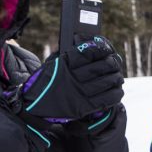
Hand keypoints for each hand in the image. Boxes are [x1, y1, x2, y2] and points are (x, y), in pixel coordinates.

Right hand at [4, 37, 123, 122]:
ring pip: (109, 81)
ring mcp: (80, 93)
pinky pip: (108, 99)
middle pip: (104, 66)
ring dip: (117, 77)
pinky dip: (116, 92)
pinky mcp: (85, 107)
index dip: (102, 48)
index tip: (106, 48)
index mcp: (66, 64)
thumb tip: (91, 44)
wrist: (34, 105)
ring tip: (116, 75)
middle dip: (113, 62)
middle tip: (114, 62)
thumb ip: (71, 54)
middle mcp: (74, 78)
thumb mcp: (53, 63)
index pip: (90, 52)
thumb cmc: (46, 81)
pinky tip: (116, 89)